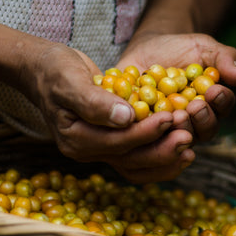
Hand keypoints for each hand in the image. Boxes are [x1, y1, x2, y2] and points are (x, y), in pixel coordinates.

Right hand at [19, 40, 193, 182]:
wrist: (44, 71)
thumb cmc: (56, 70)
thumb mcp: (70, 79)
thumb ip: (95, 101)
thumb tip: (126, 117)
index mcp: (75, 138)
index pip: (116, 142)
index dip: (145, 132)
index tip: (170, 117)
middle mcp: (86, 151)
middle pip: (130, 159)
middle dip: (161, 149)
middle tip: (188, 136)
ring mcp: (99, 150)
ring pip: (136, 165)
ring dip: (165, 159)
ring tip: (190, 147)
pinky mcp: (111, 143)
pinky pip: (138, 158)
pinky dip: (160, 157)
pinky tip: (182, 150)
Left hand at [117, 32, 235, 141]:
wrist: (148, 47)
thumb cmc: (182, 48)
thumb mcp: (204, 47)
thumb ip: (224, 58)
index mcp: (213, 106)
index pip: (223, 108)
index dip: (221, 102)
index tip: (214, 91)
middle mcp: (194, 123)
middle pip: (203, 131)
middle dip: (201, 119)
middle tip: (194, 107)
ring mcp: (169, 129)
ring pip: (176, 138)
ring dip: (178, 129)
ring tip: (174, 115)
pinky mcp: (143, 128)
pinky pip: (145, 134)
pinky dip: (146, 128)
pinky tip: (143, 118)